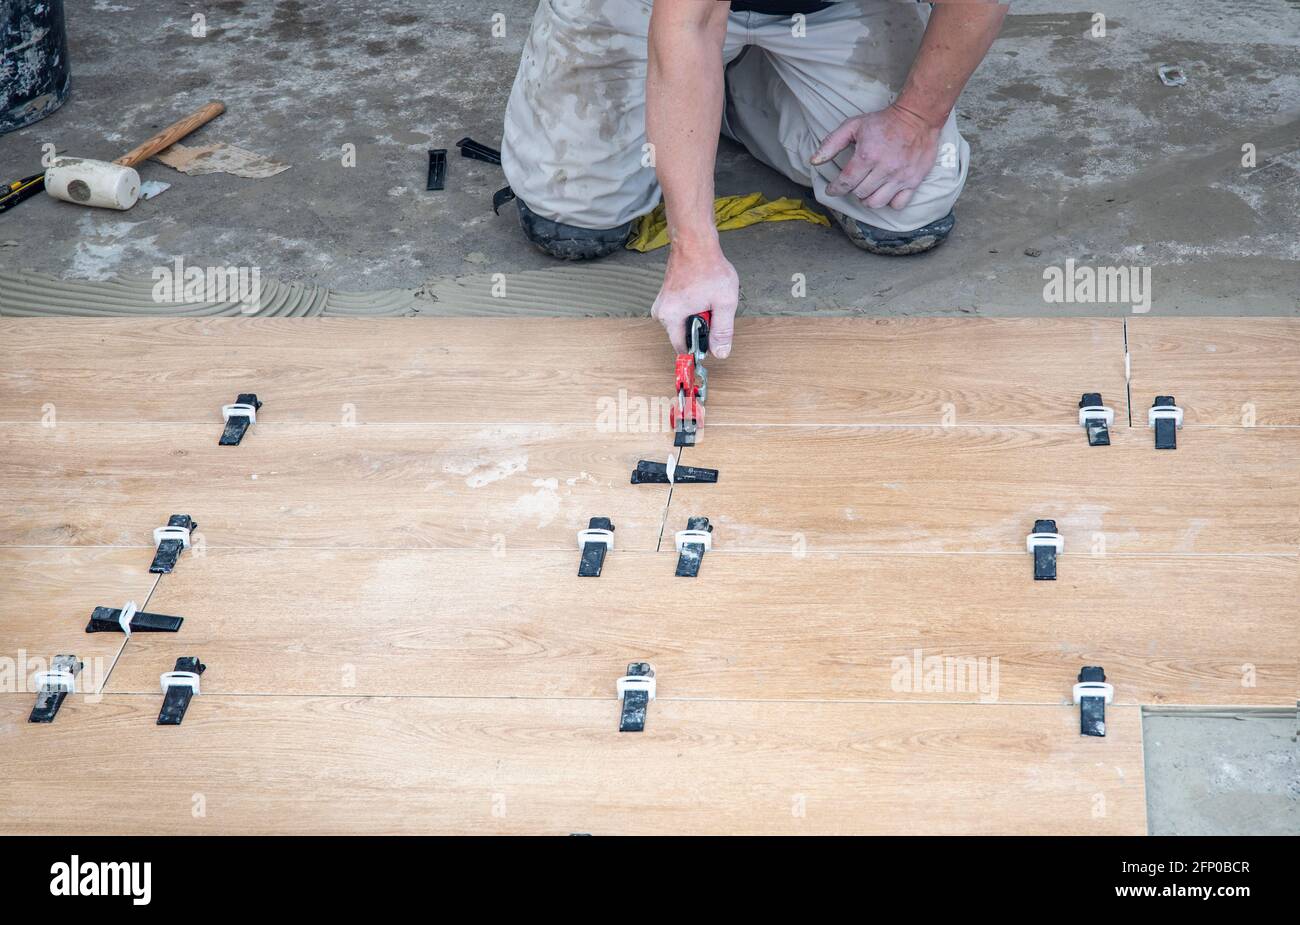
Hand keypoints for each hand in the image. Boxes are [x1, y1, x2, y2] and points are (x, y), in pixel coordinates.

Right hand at [651, 245, 738, 357]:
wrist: (695, 242)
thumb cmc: (709, 268)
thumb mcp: (724, 303)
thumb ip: (722, 331)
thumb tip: (720, 353)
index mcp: (671, 318)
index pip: (682, 348)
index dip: (700, 347)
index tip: (712, 339)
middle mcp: (661, 313)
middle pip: (684, 334)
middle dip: (702, 327)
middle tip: (713, 307)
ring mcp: (662, 304)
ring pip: (684, 323)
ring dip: (699, 316)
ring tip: (708, 297)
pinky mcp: (666, 298)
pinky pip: (682, 313)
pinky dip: (694, 308)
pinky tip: (702, 293)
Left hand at [811, 103, 942, 211]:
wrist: (918, 116)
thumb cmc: (883, 121)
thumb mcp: (853, 126)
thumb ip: (832, 143)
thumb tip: (814, 161)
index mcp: (867, 156)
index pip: (845, 183)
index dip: (835, 189)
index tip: (832, 189)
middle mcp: (884, 169)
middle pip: (860, 194)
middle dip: (853, 189)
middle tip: (854, 181)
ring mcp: (900, 177)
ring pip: (876, 203)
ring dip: (868, 199)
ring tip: (867, 189)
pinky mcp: (914, 181)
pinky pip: (897, 204)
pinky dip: (889, 202)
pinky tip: (885, 192)